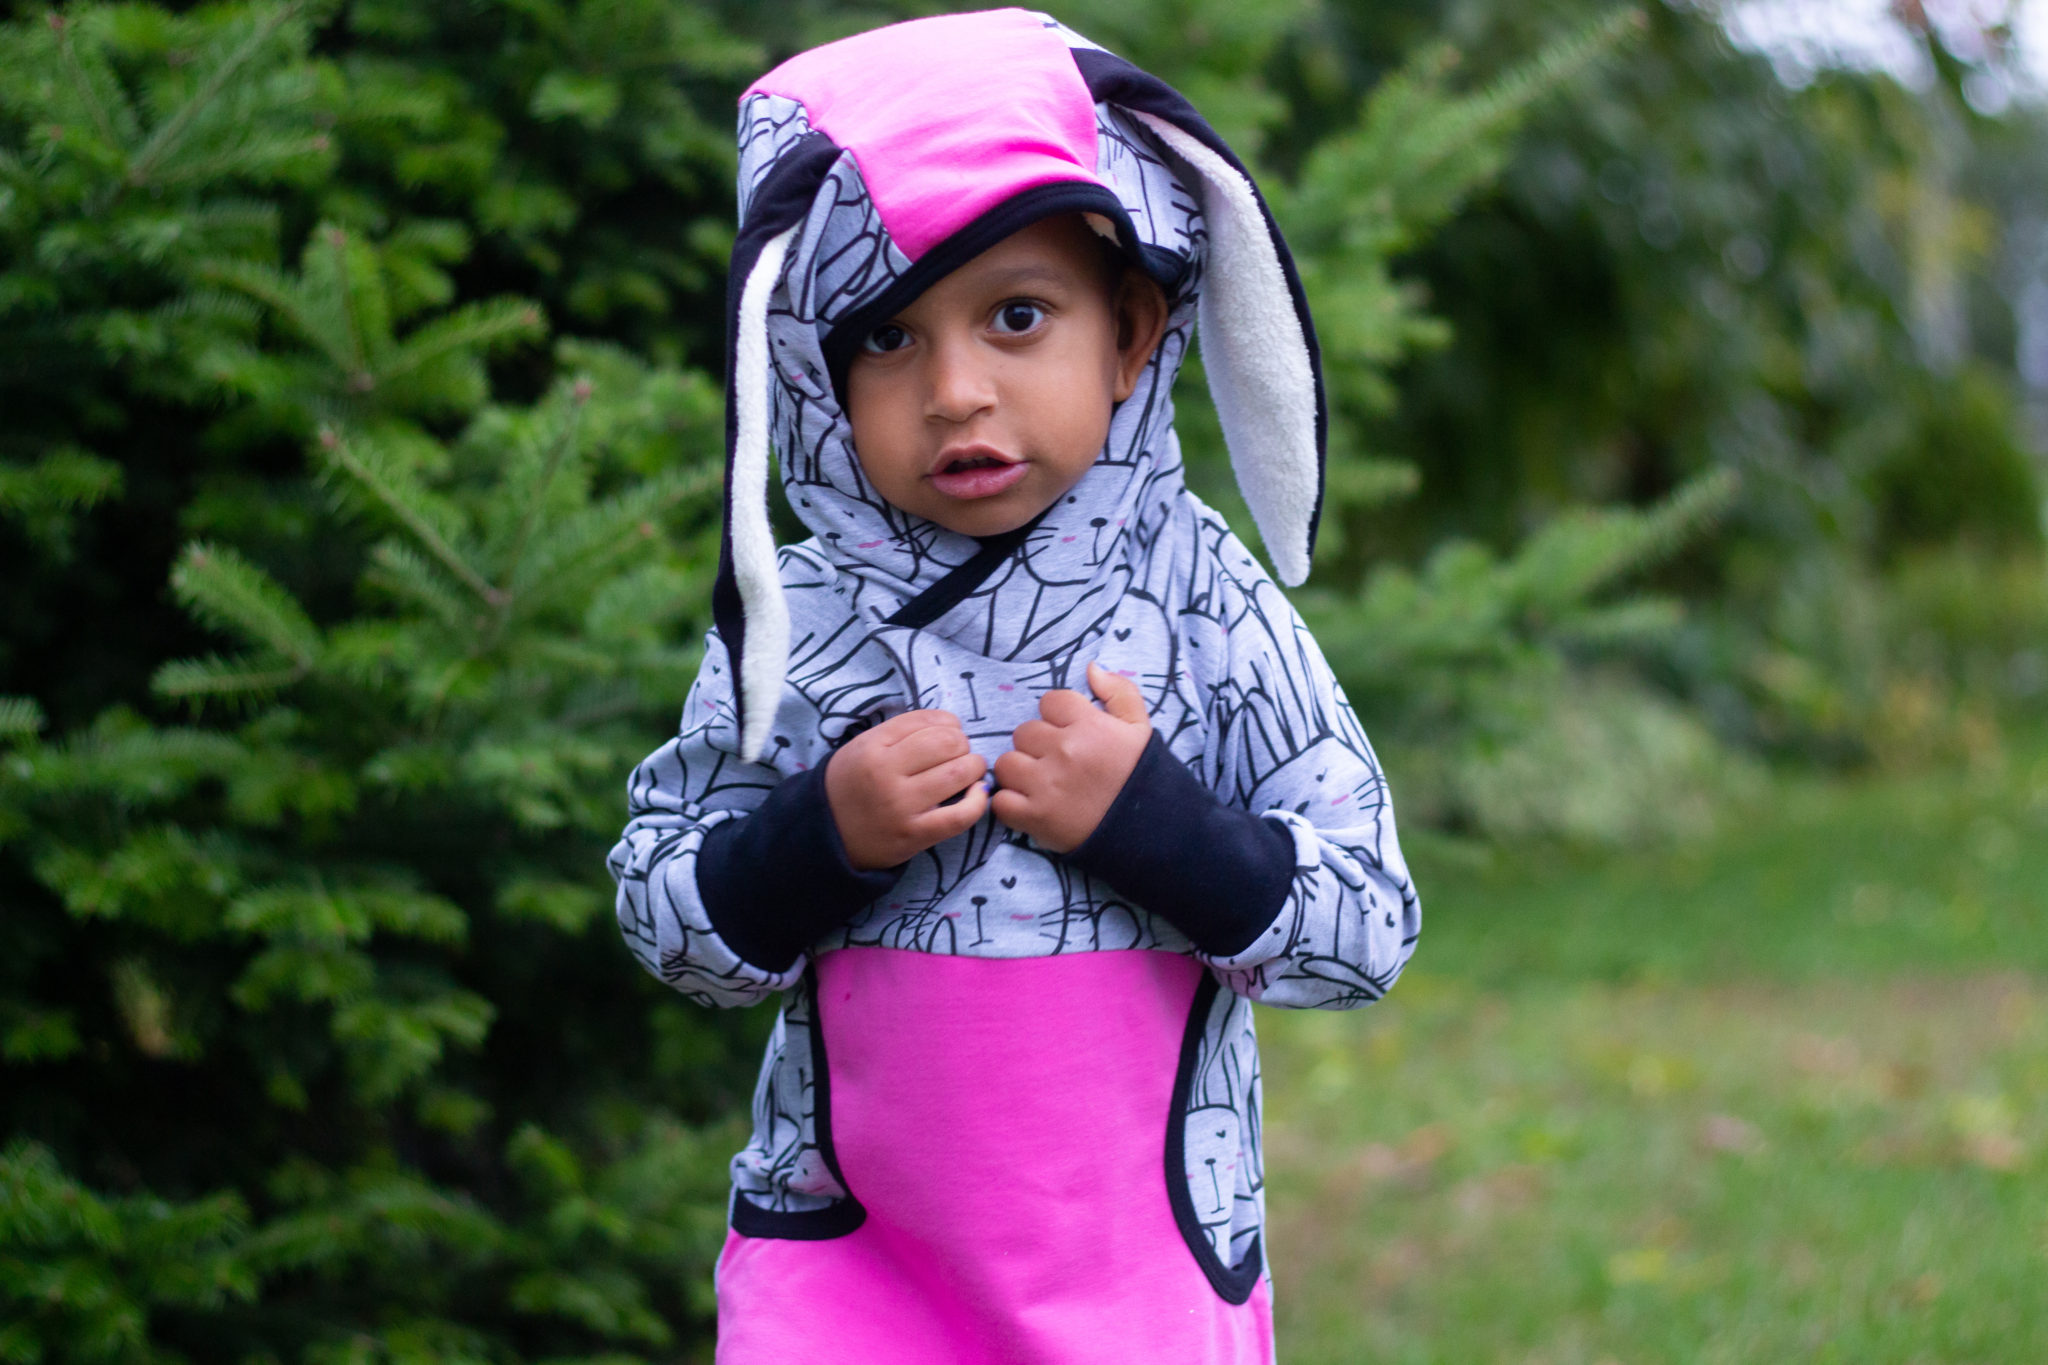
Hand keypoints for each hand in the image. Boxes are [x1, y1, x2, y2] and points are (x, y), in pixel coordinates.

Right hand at [824, 710, 988, 869]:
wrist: (827, 836)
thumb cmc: (851, 785)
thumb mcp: (862, 747)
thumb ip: (900, 732)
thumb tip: (951, 725)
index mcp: (872, 746)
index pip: (926, 721)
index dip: (949, 723)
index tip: (950, 733)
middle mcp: (885, 773)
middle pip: (947, 743)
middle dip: (963, 744)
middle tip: (960, 753)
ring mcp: (901, 806)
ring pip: (958, 773)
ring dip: (974, 767)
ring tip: (969, 771)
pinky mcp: (914, 835)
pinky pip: (960, 816)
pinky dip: (978, 801)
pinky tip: (977, 794)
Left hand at [992, 662, 1151, 852]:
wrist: (1149, 831)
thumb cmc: (1141, 778)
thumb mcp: (1141, 729)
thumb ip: (1119, 692)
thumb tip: (1090, 668)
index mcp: (1090, 725)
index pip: (1050, 702)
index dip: (1058, 717)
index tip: (1071, 735)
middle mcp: (1065, 751)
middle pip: (1024, 732)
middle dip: (1037, 746)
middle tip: (1056, 764)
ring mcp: (1046, 785)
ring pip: (1007, 763)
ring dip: (1019, 773)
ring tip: (1040, 785)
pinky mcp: (1034, 817)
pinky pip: (1001, 800)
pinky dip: (1011, 804)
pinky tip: (1030, 806)